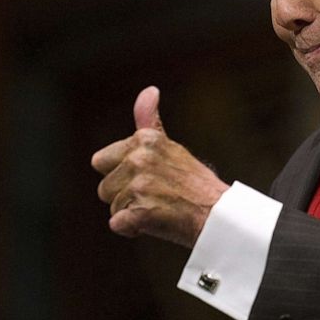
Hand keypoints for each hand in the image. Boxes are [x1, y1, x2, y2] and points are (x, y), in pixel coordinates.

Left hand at [91, 86, 229, 247]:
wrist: (219, 215)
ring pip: (112, 207)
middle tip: (155, 196)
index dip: (121, 175)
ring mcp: (140, 186)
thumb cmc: (194, 184)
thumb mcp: (169, 146)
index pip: (101, 161)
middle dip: (123, 196)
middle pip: (104, 187)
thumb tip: (149, 90)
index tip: (149, 178)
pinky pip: (117, 225)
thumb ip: (148, 120)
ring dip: (131, 213)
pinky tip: (156, 223)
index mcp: (144, 140)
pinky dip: (132, 229)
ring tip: (160, 208)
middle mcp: (140, 158)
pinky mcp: (141, 212)